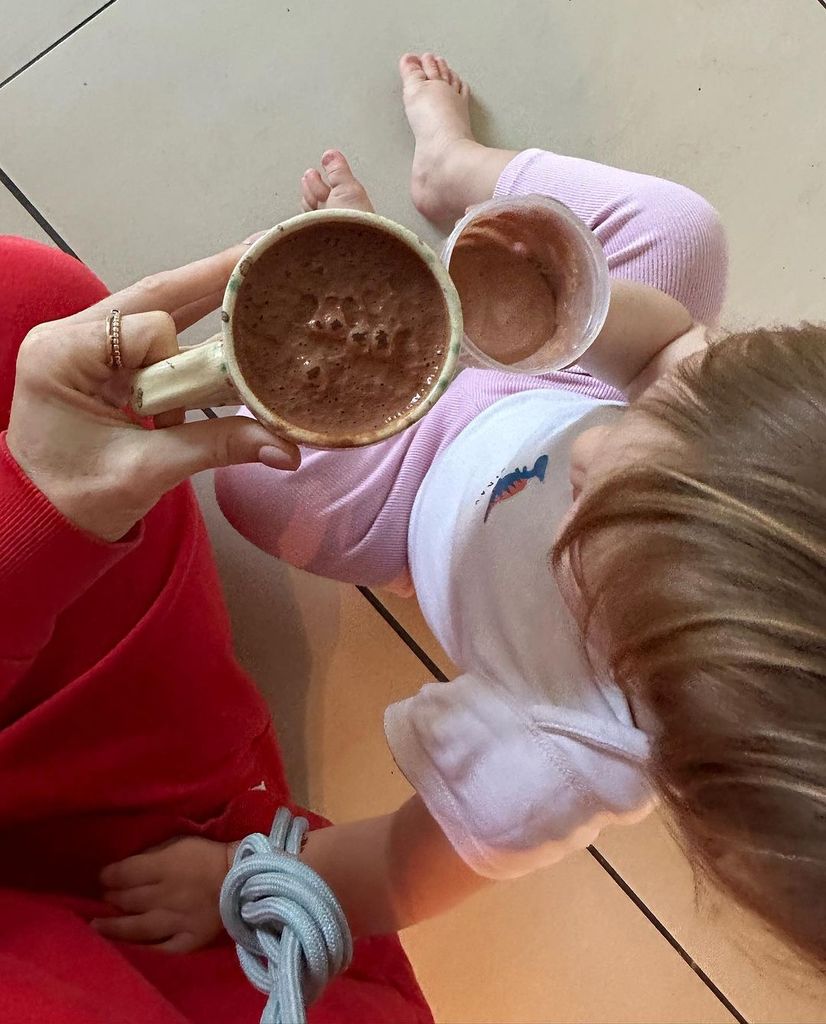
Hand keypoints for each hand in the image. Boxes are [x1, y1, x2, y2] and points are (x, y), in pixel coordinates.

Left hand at [6, 245, 299, 540]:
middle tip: (261, 252)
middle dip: (211, 278)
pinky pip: (151, 334)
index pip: (145, 330)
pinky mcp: (98, 359)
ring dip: (204, 301)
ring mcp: (83, 343)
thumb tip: (285, 447)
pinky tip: (220, 334)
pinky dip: (187, 341)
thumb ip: (216, 447)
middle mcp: (67, 335)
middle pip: (153, 295)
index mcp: (61, 355)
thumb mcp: (147, 472)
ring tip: (250, 280)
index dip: (181, 360)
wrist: (42, 519)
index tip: (186, 408)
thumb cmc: (75, 498)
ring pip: (155, 308)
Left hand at [94, 836, 234, 952]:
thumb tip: (127, 864)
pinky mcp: (189, 940)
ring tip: (98, 926)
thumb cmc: (209, 855)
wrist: (244, 878)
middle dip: (111, 897)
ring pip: (138, 926)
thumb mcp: (180, 841)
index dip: (109, 875)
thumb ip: (154, 853)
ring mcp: (177, 920)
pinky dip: (142, 949)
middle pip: (129, 899)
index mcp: (166, 866)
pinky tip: (128, 947)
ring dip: (114, 926)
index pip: (125, 873)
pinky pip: (161, 948)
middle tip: (104, 897)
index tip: (102, 876)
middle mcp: (166, 895)